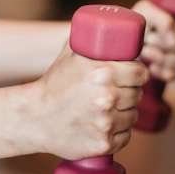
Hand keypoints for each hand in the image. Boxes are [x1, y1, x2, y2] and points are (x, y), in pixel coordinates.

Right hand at [29, 43, 147, 159]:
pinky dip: (117, 132)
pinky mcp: (103, 144)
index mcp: (103, 73)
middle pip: (138, 94)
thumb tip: (109, 29)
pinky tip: (102, 125)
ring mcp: (106, 123)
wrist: (34, 117)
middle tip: (115, 92)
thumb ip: (90, 40)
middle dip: (129, 92)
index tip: (132, 76)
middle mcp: (107, 98)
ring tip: (106, 109)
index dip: (138, 74)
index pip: (141, 73)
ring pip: (132, 116)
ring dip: (124, 112)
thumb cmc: (53, 83)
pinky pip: (125, 136)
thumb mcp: (70, 54)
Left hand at [133, 0, 174, 81]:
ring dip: (160, 56)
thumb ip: (162, 19)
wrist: (122, 42)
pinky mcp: (172, 71)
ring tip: (144, 50)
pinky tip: (150, 66)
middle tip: (148, 38)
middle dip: (165, 41)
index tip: (171, 29)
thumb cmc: (136, 23)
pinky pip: (174, 75)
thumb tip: (174, 33)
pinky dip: (160, 71)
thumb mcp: (145, 11)